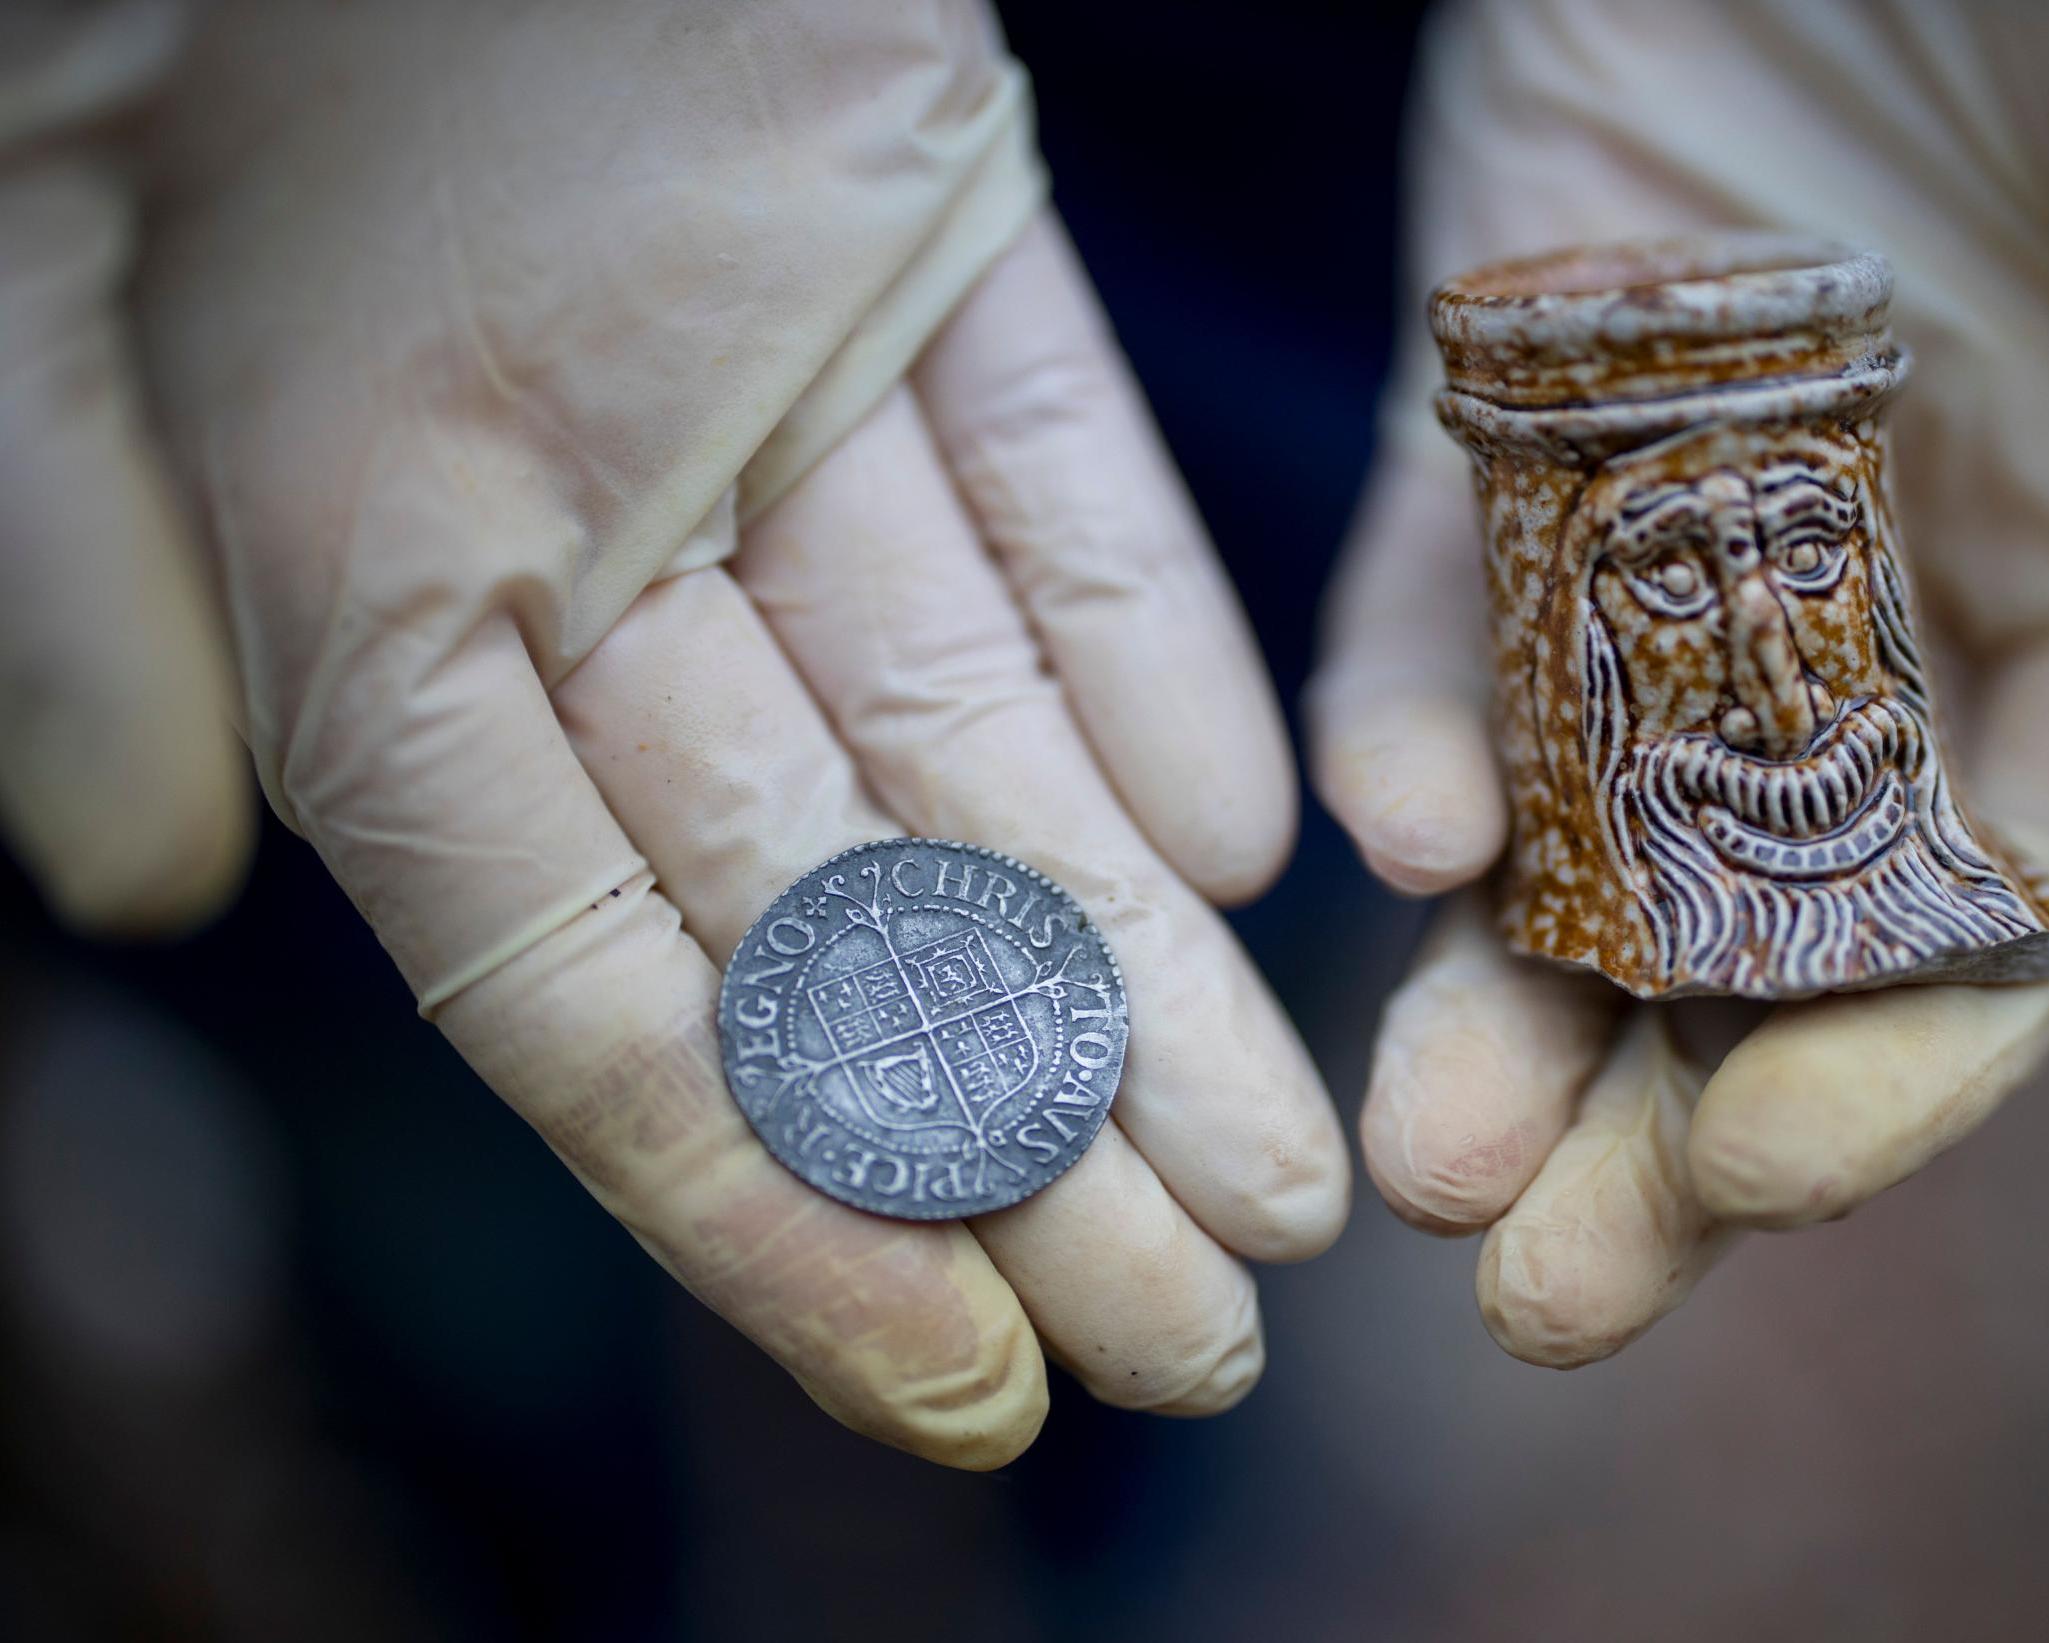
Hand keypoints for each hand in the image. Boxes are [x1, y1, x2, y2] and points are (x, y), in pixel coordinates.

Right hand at [4, 0, 1344, 1464]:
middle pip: (843, 901)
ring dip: (1141, 951)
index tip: (969, 1381)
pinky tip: (1248, 838)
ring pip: (984, 727)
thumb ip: (64, 599)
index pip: (600, 984)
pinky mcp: (918, 201)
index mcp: (367, 580)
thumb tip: (119, 880)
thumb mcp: (12, 289)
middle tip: (1210, 1333)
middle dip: (1030, 1134)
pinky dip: (1150, 636)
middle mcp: (592, 515)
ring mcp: (770, 373)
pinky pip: (1054, 462)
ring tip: (1285, 1171)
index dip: (781, 1204)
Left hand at [1308, 0, 2048, 1363]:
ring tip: (1409, 1156)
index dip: (1896, 1062)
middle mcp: (1875, 580)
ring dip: (1495, 984)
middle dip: (1651, 1109)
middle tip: (1530, 1292)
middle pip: (1758, 912)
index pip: (1995, 903)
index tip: (1768, 1176)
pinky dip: (1404, 715)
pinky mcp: (1500, 376)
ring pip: (1575, 804)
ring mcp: (1674, 492)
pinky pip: (1430, 587)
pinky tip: (1387, 830)